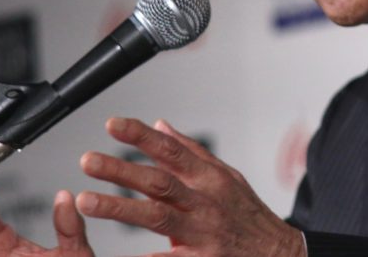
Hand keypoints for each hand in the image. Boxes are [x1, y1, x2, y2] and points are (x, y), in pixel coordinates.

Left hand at [76, 117, 305, 256]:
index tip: (112, 124)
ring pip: (156, 217)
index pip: (170, 150)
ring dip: (119, 208)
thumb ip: (191, 152)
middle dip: (120, 170)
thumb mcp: (227, 176)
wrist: (280, 254)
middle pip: (158, 181)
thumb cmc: (248, 213)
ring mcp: (203, 232)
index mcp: (209, 177)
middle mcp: (205, 201)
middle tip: (88, 161)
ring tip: (87, 201)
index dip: (140, 136)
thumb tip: (160, 126)